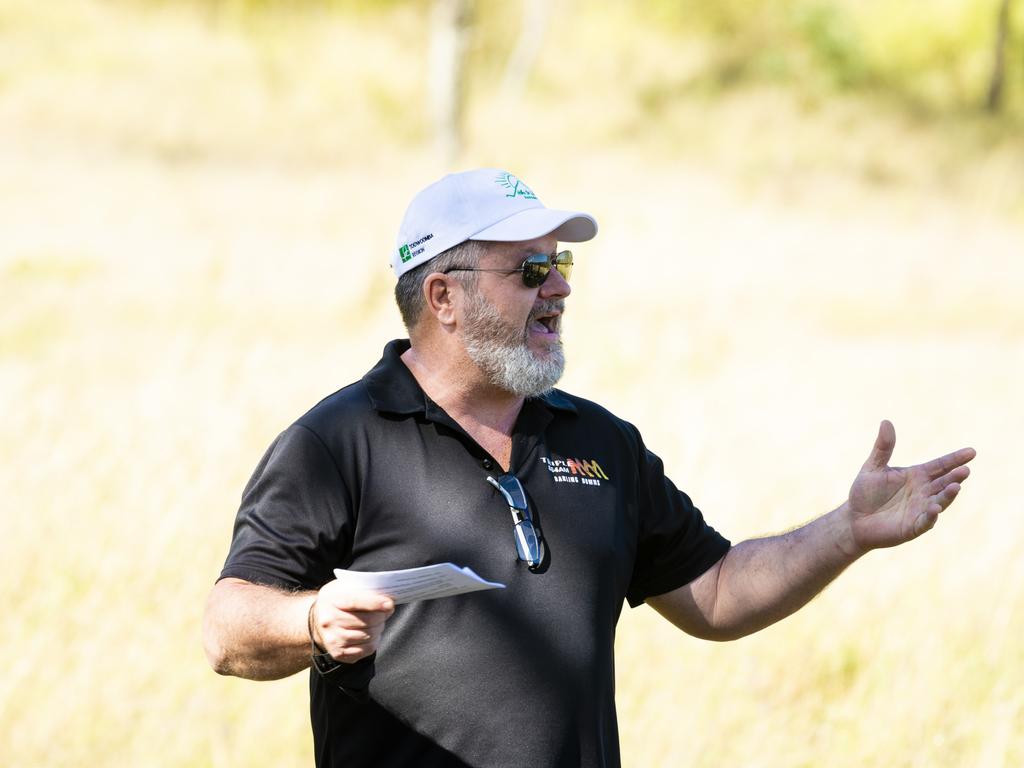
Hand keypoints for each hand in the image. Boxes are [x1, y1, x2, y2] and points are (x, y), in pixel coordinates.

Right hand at [310, 581, 394, 663]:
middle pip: (366, 621)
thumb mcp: (344, 587)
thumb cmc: (337, 599)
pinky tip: (371, 634)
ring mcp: (333, 638)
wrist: (317, 619)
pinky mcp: (338, 653)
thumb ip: (363, 589)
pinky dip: (373, 642)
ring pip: (368, 636)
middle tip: (386, 612)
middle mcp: (329, 621)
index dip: (375, 603)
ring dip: (379, 629)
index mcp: (332, 600)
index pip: (355, 602)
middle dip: (382, 617)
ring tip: (377, 622)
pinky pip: (365, 650)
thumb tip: (388, 598)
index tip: (390, 604)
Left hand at [844, 420, 974, 555]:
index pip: (940, 466)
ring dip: (948, 495)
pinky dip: (931, 516)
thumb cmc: (865, 493)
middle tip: (965, 470)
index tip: (971, 451)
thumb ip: (883, 447)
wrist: (853, 519)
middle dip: (955, 476)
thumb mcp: (873, 467)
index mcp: (916, 476)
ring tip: (955, 486)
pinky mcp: (913, 526)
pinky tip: (934, 509)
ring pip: (940, 501)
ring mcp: (920, 509)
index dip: (955, 459)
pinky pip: (925, 521)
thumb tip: (886, 421)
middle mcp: (923, 492)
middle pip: (944, 482)